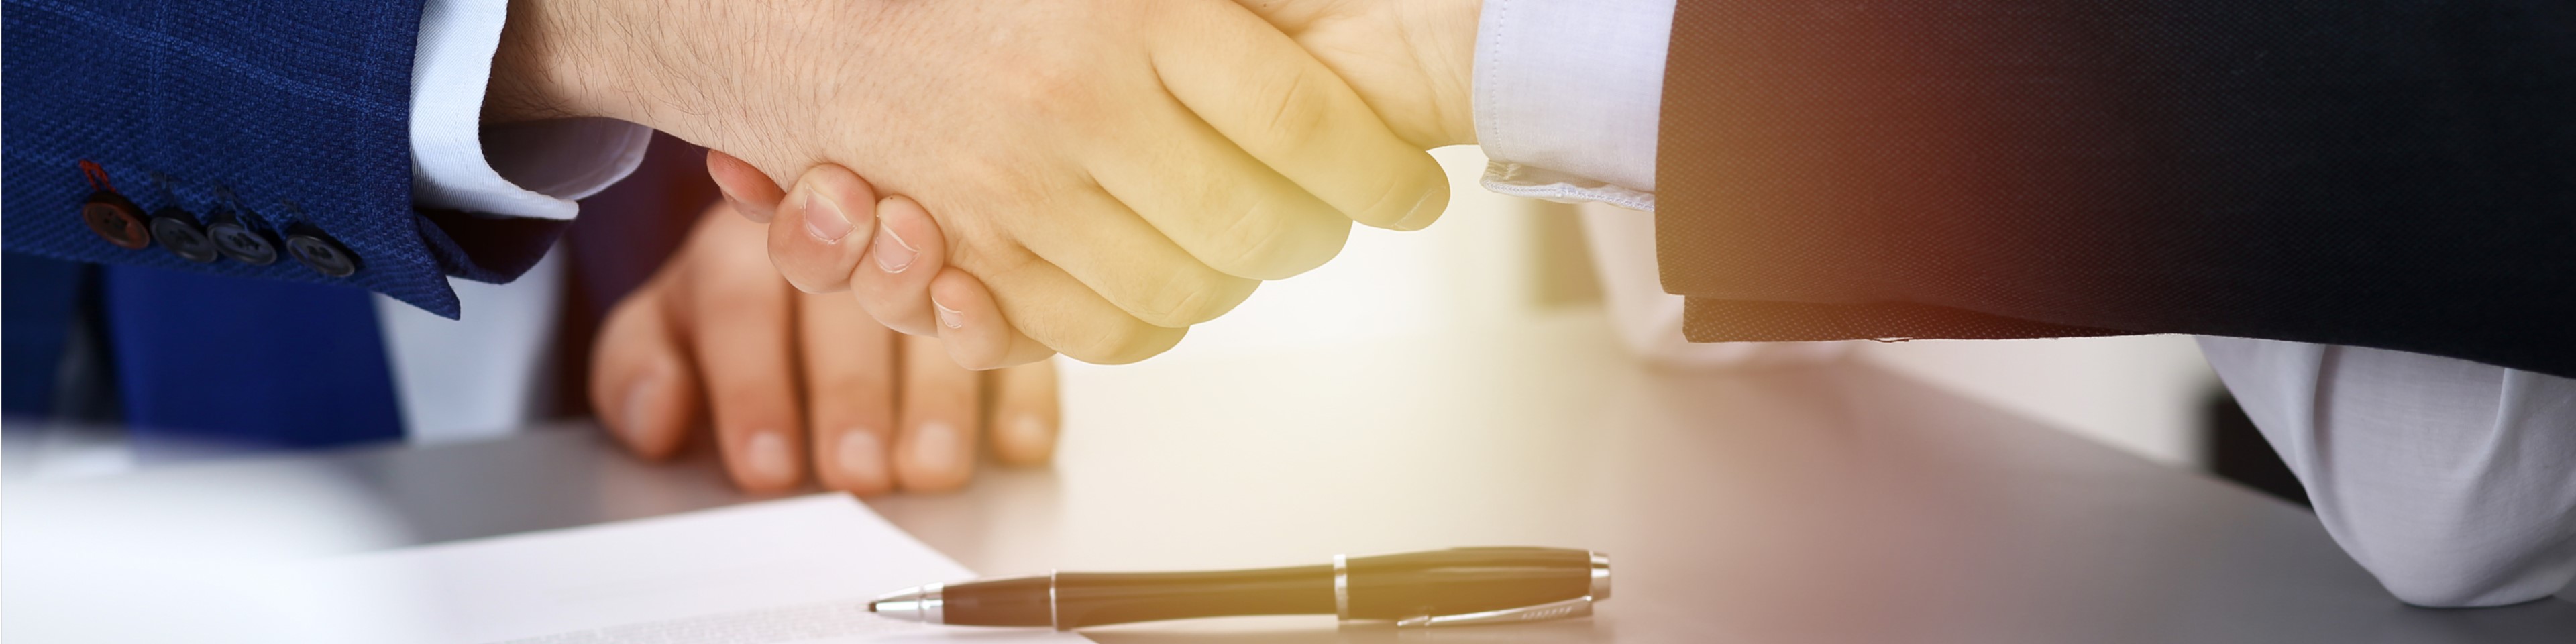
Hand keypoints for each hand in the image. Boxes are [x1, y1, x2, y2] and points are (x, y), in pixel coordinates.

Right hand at [490, 0, 1450, 364]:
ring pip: (1190, 290)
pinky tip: (1164, 277)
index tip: (1418, 194)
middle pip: (1263, 226)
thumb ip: (1229, 1)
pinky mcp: (972, 256)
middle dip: (1319, 238)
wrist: (800, 17)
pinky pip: (1102, 332)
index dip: (1384, 173)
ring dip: (1236, 280)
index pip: (1308, 119)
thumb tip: (1340, 19)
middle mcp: (1081, 103)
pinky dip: (1151, 322)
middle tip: (1335, 219)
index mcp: (1135, 11)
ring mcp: (1021, 188)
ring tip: (1249, 241)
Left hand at [588, 199, 1058, 494]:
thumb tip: (657, 415)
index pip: (743, 303)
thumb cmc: (745, 301)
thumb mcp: (666, 323)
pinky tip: (1016, 444)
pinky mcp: (1008, 284)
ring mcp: (939, 249)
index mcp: (749, 240)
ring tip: (929, 468)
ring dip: (940, 398)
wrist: (823, 213)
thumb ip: (636, 366)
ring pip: (944, 314)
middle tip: (854, 470)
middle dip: (851, 397)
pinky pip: (1031, 329)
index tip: (766, 468)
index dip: (752, 390)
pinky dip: (1027, 389)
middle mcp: (847, 230)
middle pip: (851, 309)